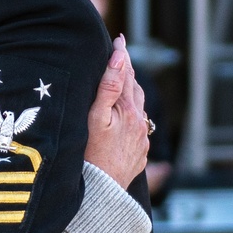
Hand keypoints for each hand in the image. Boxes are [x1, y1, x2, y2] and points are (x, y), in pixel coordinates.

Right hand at [84, 35, 149, 188]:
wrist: (102, 193)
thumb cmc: (91, 156)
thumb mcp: (95, 118)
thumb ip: (108, 87)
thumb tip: (119, 59)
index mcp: (128, 110)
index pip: (125, 75)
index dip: (121, 56)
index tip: (119, 38)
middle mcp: (139, 123)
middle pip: (134, 90)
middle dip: (127, 73)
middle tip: (120, 57)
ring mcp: (141, 140)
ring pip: (138, 110)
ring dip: (130, 95)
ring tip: (123, 84)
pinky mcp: (140, 155)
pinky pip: (137, 130)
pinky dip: (131, 118)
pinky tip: (124, 120)